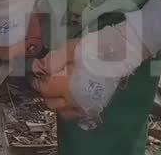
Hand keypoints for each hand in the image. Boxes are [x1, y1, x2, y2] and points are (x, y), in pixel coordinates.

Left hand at [30, 23, 149, 126]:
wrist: (124, 52)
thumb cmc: (99, 47)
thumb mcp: (73, 48)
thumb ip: (54, 59)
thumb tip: (37, 66)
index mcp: (69, 85)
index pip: (44, 88)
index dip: (37, 80)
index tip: (35, 72)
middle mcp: (76, 100)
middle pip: (50, 103)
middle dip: (45, 91)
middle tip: (46, 78)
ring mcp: (86, 106)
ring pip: (62, 111)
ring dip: (56, 101)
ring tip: (57, 88)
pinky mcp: (95, 106)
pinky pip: (75, 113)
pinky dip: (68, 107)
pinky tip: (69, 96)